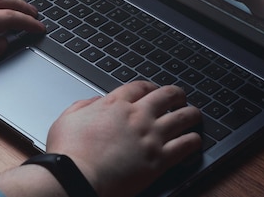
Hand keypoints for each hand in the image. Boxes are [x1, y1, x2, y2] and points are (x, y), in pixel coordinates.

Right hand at [45, 81, 201, 196]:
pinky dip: (193, 141)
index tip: (154, 90)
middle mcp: (137, 115)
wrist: (75, 177)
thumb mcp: (67, 118)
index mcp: (115, 104)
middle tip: (180, 97)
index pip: (140, 87)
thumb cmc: (68, 152)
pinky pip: (185, 145)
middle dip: (176, 95)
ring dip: (191, 114)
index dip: (150, 87)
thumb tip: (96, 102)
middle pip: (166, 96)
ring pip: (182, 117)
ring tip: (195, 115)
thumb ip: (84, 105)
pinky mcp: (159, 159)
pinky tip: (195, 141)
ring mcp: (150, 136)